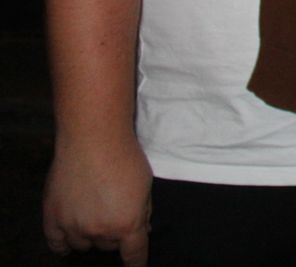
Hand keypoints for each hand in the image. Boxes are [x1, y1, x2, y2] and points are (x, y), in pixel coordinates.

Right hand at [42, 135, 151, 265]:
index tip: (137, 266)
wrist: (92, 139)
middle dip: (113, 234)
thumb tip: (142, 230)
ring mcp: (72, 226)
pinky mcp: (52, 217)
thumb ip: (142, 212)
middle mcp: (99, 231)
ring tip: (94, 217)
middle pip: (108, 246)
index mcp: (126, 224)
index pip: (133, 255)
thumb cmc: (126, 157)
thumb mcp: (146, 186)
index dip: (137, 263)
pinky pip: (56, 243)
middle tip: (114, 214)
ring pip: (83, 245)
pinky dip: (63, 244)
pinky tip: (68, 241)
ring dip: (90, 236)